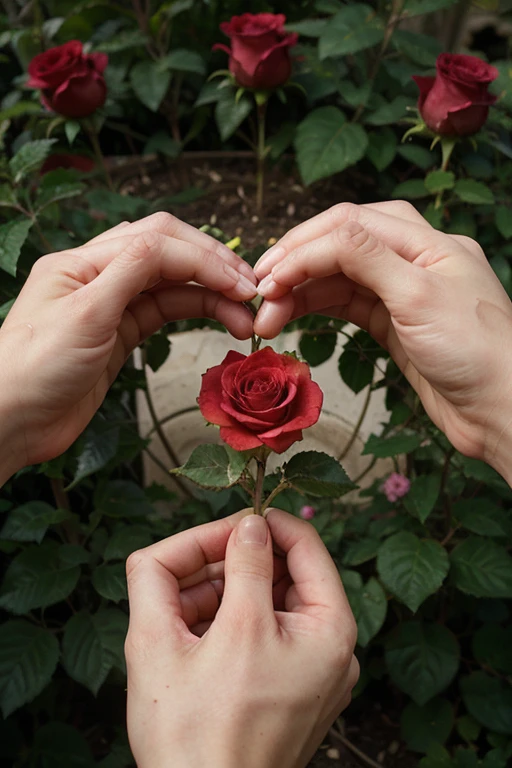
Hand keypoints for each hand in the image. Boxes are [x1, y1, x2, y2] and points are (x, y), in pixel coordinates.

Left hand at [0, 213, 255, 477]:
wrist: (10, 423)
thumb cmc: (34, 368)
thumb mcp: (84, 313)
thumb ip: (129, 271)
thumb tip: (174, 242)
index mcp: (84, 262)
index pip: (156, 242)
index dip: (203, 259)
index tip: (242, 285)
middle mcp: (100, 276)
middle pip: (168, 254)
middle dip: (213, 269)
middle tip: (252, 294)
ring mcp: (112, 306)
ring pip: (171, 285)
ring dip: (210, 295)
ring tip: (245, 320)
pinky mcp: (120, 335)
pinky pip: (164, 312)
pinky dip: (195, 313)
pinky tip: (220, 321)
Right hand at [125, 509, 357, 767]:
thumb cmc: (203, 736)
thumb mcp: (220, 631)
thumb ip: (235, 563)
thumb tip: (249, 525)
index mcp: (328, 629)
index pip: (301, 542)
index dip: (257, 524)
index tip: (217, 525)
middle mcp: (329, 650)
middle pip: (280, 573)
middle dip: (227, 562)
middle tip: (181, 568)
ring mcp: (310, 674)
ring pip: (264, 604)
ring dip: (218, 592)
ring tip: (172, 608)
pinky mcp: (287, 693)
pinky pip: (259, 637)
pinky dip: (225, 624)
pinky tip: (188, 634)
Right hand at [253, 201, 511, 479]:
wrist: (504, 411)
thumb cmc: (475, 351)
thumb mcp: (419, 296)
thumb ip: (368, 258)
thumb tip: (321, 234)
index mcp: (428, 242)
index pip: (352, 225)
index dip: (305, 245)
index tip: (269, 276)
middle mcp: (414, 262)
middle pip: (342, 247)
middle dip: (297, 267)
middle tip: (260, 295)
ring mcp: (404, 295)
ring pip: (341, 279)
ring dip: (302, 293)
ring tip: (267, 318)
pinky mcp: (396, 327)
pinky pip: (349, 306)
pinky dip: (319, 309)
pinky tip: (293, 317)